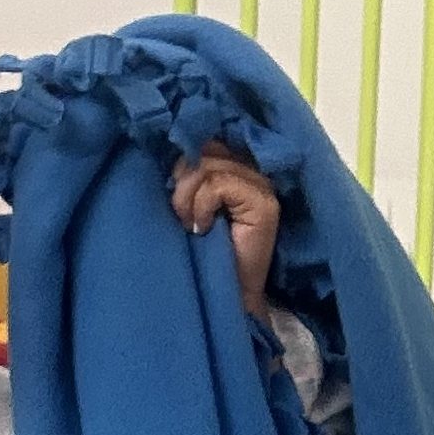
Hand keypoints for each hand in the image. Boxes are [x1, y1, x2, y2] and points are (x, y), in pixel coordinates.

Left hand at [170, 146, 281, 315]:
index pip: (207, 140)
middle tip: (179, 213)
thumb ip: (187, 174)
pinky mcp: (264, 204)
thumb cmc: (199, 251)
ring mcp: (262, 186)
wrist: (222, 293)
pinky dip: (201, 206)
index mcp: (236, 166)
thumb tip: (169, 149)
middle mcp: (253, 170)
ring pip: (209, 166)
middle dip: (181, 181)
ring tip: (188, 223)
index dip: (184, 156)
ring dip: (187, 197)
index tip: (172, 185)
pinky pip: (219, 185)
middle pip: (205, 150)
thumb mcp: (186, 202)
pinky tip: (201, 228)